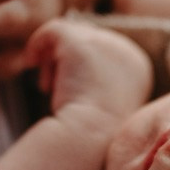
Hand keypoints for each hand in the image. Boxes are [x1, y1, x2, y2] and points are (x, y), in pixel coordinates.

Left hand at [28, 18, 152, 123]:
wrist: (86, 139)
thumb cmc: (90, 133)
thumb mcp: (101, 104)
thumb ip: (95, 80)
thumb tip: (73, 65)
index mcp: (138, 67)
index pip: (103, 53)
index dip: (81, 68)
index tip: (69, 91)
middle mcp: (127, 51)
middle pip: (86, 41)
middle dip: (66, 62)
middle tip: (52, 88)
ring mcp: (105, 43)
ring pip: (68, 37)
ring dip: (53, 59)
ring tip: (48, 86)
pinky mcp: (80, 41)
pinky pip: (52, 30)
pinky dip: (37, 45)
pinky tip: (30, 63)